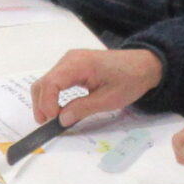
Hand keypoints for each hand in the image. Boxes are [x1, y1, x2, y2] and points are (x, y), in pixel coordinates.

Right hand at [29, 45, 161, 127]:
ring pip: (46, 82)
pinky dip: (52, 95)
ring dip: (45, 101)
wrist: (142, 65)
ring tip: (52, 118)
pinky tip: (58, 108)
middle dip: (41, 105)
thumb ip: (82, 109)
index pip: (51, 83)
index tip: (52, 121)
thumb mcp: (108, 99)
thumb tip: (61, 120)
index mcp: (79, 64)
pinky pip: (54, 80)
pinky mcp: (72, 66)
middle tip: (47, 124)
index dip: (47, 103)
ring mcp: (69, 61)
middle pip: (43, 82)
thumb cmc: (129, 80)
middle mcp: (69, 59)